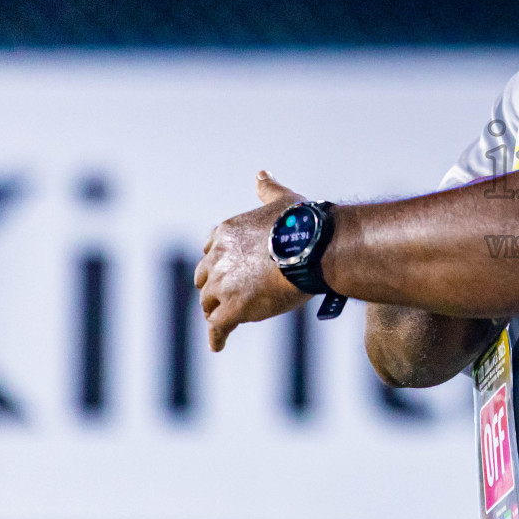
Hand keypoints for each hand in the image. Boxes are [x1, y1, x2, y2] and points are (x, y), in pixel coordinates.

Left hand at [196, 171, 308, 351]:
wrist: (313, 248)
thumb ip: (267, 189)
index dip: (219, 262)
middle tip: (223, 298)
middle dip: (213, 288)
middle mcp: (218, 258)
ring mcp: (223, 285)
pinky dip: (217, 336)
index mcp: (226, 233)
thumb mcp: (282, 199)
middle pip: (205, 279)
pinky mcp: (233, 309)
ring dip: (214, 312)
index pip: (210, 250)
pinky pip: (217, 327)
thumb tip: (261, 174)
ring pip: (209, 303)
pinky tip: (218, 344)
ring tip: (221, 323)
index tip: (226, 270)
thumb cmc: (303, 223)